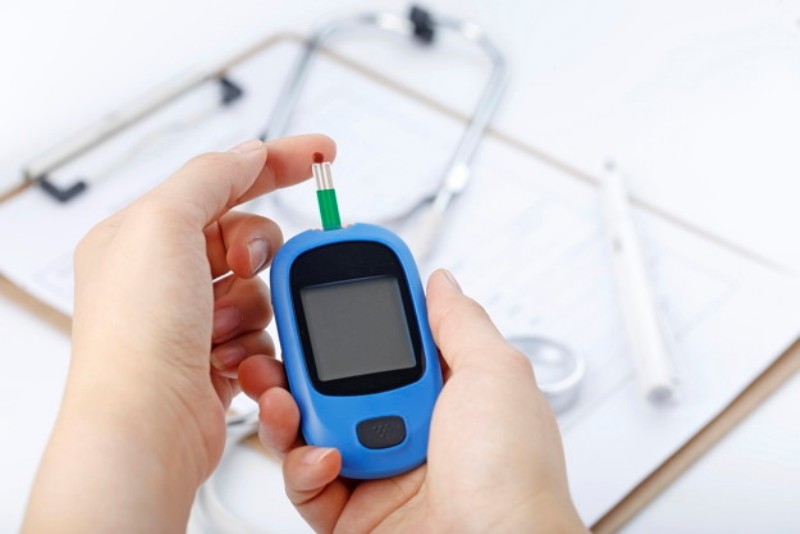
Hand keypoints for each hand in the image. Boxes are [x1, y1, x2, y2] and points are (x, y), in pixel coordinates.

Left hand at [24, 135, 334, 532]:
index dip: (275, 163)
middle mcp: (164, 276)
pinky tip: (226, 358)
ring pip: (261, 288)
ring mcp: (190, 319)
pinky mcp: (214, 356)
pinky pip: (262, 330)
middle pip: (246, 236)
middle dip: (256, 253)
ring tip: (220, 329)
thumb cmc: (137, 335)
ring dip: (252, 307)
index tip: (321, 155)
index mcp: (141, 235)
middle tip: (242, 266)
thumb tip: (249, 154)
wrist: (148, 428)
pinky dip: (254, 342)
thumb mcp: (164, 224)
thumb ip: (211, 177)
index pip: (220, 181)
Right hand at [240, 269, 585, 531]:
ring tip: (282, 397)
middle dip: (300, 360)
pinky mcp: (352, 515)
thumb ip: (459, 323)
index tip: (322, 289)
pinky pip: (307, 481)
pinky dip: (303, 465)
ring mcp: (380, 471)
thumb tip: (440, 282)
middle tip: (276, 343)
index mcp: (447, 392)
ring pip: (311, 428)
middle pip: (338, 382)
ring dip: (288, 408)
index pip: (390, 340)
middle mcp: (412, 429)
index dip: (354, 313)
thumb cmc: (513, 478)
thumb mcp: (495, 375)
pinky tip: (326, 457)